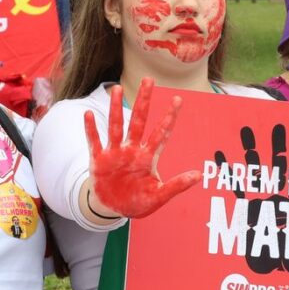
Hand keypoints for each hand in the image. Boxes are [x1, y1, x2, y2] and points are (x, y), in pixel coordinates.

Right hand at [85, 78, 199, 218]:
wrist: (114, 209)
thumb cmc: (138, 201)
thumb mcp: (160, 195)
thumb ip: (177, 185)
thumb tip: (199, 175)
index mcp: (149, 157)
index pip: (161, 133)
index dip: (169, 117)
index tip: (179, 99)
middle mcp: (132, 150)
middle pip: (138, 120)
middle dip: (144, 101)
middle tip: (148, 80)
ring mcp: (115, 153)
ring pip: (116, 126)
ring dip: (115, 108)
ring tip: (116, 89)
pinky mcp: (99, 160)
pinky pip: (95, 142)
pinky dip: (91, 129)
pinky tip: (89, 114)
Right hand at [213, 124, 288, 274]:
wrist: (272, 267)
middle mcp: (277, 195)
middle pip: (278, 164)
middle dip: (278, 145)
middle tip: (277, 125)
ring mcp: (259, 199)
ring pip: (255, 170)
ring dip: (251, 151)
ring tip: (246, 131)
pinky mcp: (243, 208)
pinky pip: (235, 187)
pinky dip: (228, 172)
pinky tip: (220, 155)